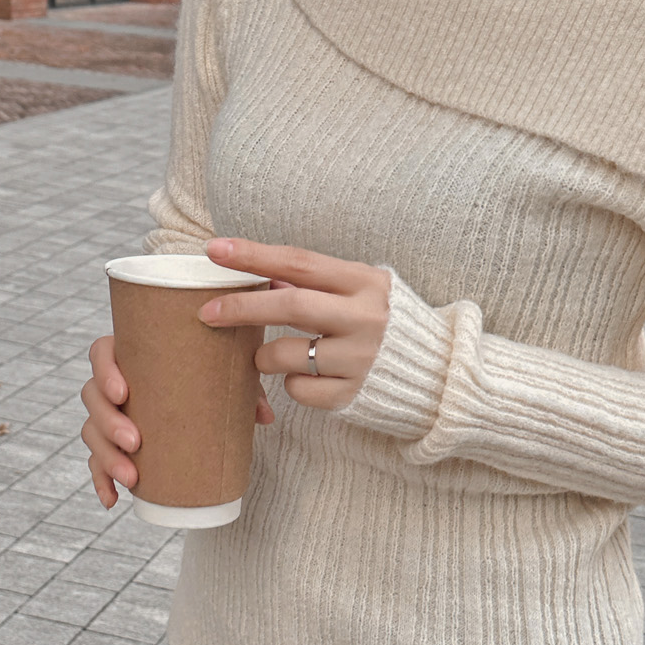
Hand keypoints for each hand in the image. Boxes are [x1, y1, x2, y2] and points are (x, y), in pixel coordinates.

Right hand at [80, 335, 275, 508]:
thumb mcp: (227, 379)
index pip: (101, 353)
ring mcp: (108, 416)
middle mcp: (112, 385)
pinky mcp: (111, 445)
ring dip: (107, 456)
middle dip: (109, 422)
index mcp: (132, 357)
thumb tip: (265, 416)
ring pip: (92, 432)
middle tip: (135, 441)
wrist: (202, 396)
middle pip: (92, 397)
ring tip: (131, 476)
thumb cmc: (208, 378)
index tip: (123, 393)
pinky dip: (101, 481)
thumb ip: (244, 390)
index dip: (105, 371)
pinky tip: (113, 499)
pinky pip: (96, 462)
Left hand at [199, 238, 390, 409]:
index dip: (254, 255)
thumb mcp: (361, 291)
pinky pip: (299, 390)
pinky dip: (292, 384)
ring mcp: (361, 359)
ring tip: (268, 357)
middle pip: (289, 306)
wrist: (435, 373)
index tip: (215, 250)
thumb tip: (266, 279)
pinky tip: (310, 378)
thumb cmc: (385, 324)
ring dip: (263, 356)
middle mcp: (366, 318)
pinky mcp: (353, 394)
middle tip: (208, 312)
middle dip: (241, 308)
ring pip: (286, 355)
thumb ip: (320, 284)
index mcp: (365, 282)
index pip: (300, 263)